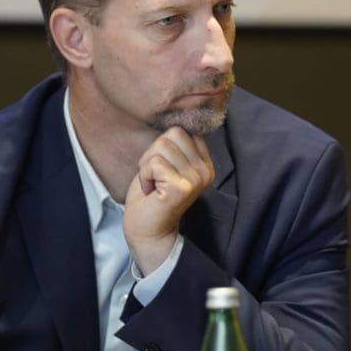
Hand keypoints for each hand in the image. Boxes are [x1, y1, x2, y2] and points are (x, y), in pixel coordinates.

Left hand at [123, 127, 214, 274]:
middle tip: (155, 177)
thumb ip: (175, 145)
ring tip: (153, 184)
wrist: (147, 230)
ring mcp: (196, 179)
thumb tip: (174, 120)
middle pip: (173, 134)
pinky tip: (151, 191)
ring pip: (161, 147)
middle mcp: (206, 171)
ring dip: (147, 166)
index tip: (162, 169)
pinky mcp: (181, 187)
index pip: (183, 130)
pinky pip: (154, 163)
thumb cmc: (152, 196)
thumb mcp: (168, 163)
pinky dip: (145, 176)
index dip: (163, 145)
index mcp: (205, 163)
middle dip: (154, 152)